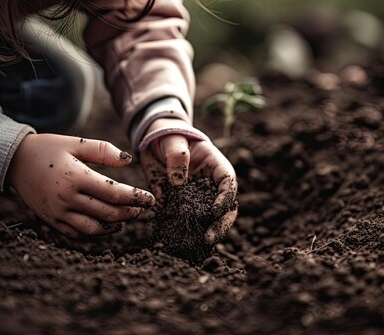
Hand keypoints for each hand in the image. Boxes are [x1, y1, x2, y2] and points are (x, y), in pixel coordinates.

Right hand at [7, 134, 154, 236]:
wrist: (14, 161)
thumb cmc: (48, 149)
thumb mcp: (75, 142)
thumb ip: (103, 150)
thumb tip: (129, 160)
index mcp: (76, 177)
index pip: (114, 193)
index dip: (136, 198)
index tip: (150, 199)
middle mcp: (67, 199)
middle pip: (108, 213)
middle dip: (130, 212)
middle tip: (141, 208)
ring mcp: (58, 213)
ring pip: (94, 229)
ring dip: (115, 225)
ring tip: (126, 217)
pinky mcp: (51, 221)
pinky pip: (77, 234)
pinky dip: (95, 233)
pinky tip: (106, 224)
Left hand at [139, 118, 237, 243]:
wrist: (155, 141)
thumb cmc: (171, 136)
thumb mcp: (174, 141)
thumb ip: (177, 157)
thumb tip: (178, 182)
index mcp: (216, 167)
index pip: (228, 184)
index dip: (225, 199)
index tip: (215, 211)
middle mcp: (210, 186)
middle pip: (225, 208)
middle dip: (220, 225)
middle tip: (209, 238)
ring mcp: (197, 198)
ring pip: (208, 219)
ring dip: (205, 233)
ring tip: (197, 247)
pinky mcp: (179, 206)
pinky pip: (184, 221)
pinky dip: (182, 233)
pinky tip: (175, 243)